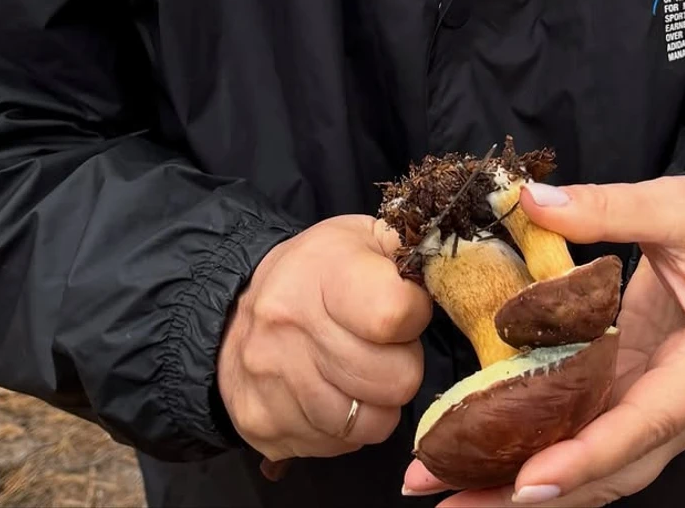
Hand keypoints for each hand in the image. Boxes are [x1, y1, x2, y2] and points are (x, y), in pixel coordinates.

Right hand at [218, 215, 430, 462]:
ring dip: (378, 398)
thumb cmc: (316, 271)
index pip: (394, 315)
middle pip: (395, 379)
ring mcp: (274, 383)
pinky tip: (335, 390)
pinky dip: (349, 425)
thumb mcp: (361, 238)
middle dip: (402, 361)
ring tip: (361, 368)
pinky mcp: (265, 427)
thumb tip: (451, 271)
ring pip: (373, 422)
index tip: (404, 307)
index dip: (414, 315)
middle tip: (383, 343)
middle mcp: (290, 328)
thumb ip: (409, 249)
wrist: (233, 311)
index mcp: (322, 272)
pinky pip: (341, 445)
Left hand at [403, 172, 684, 504]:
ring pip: (602, 464)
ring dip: (531, 482)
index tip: (529, 478)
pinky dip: (547, 449)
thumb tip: (531, 201)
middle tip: (454, 499)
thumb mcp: (672, 204)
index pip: (648, 422)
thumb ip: (605, 207)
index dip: (589, 455)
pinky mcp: (644, 395)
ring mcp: (668, 407)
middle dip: (538, 489)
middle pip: (616, 466)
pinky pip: (595, 435)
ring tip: (452, 491)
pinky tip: (489, 455)